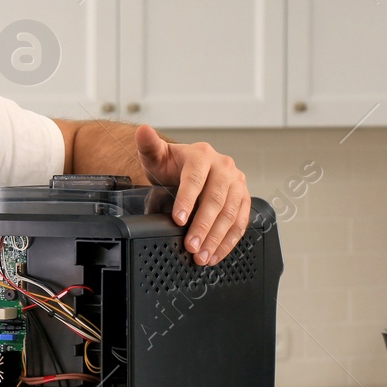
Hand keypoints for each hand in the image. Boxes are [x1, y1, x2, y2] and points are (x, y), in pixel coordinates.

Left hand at [135, 125, 248, 265]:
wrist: (185, 169)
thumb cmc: (171, 165)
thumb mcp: (156, 155)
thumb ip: (148, 145)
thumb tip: (142, 130)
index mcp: (202, 154)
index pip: (196, 178)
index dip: (187, 200)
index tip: (179, 220)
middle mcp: (224, 166)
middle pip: (216, 199)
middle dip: (203, 226)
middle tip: (191, 246)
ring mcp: (236, 183)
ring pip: (231, 213)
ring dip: (217, 238)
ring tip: (202, 256)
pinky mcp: (243, 198)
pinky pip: (241, 222)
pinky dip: (229, 241)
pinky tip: (216, 254)